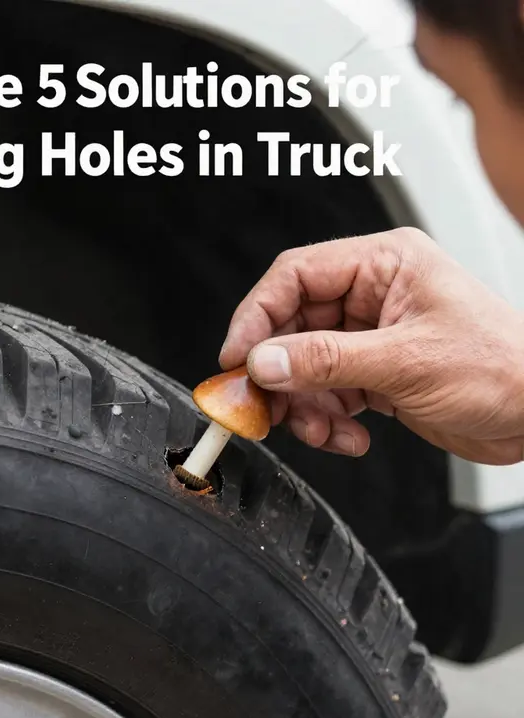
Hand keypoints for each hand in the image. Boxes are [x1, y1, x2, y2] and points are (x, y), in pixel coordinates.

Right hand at [218, 228, 523, 464]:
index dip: (257, 315)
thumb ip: (326, 360)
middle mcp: (373, 295)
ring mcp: (370, 336)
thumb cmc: (505, 367)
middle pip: (292, 326)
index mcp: (384, 264)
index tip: (236, 356)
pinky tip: (350, 436)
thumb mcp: (406, 361)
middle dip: (280, 372)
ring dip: (304, 405)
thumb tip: (265, 361)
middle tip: (265, 405)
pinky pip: (326, 393)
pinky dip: (328, 421)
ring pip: (304, 366)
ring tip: (321, 430)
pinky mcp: (372, 372)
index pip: (295, 276)